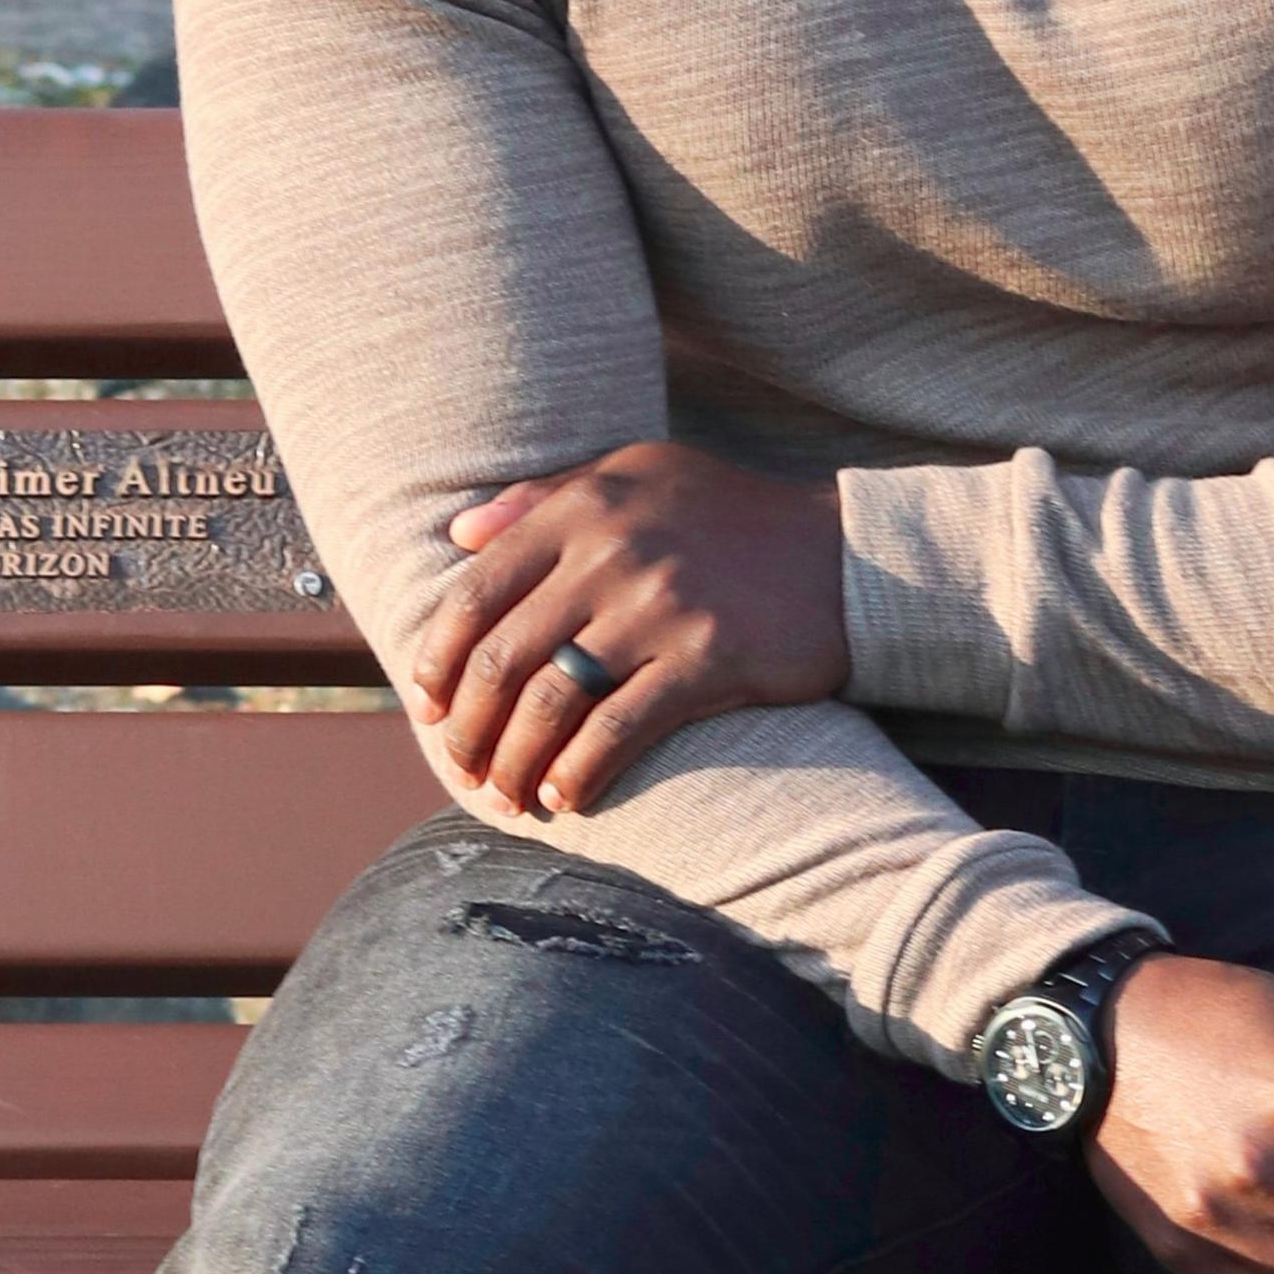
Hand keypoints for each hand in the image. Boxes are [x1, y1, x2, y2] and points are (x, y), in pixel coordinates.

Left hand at [410, 440, 847, 817]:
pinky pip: (619, 730)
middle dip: (469, 727)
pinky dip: (580, 772)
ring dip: (515, 762)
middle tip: (462, 766)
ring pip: (551, 703)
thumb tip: (457, 532)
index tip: (427, 705)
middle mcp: (613, 553)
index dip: (438, 659)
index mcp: (584, 508)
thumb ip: (545, 499)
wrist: (846, 553)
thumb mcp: (636, 476)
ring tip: (506, 794)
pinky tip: (565, 797)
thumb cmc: (729, 517)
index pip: (475, 592)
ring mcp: (660, 608)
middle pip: (505, 659)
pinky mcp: (708, 660)